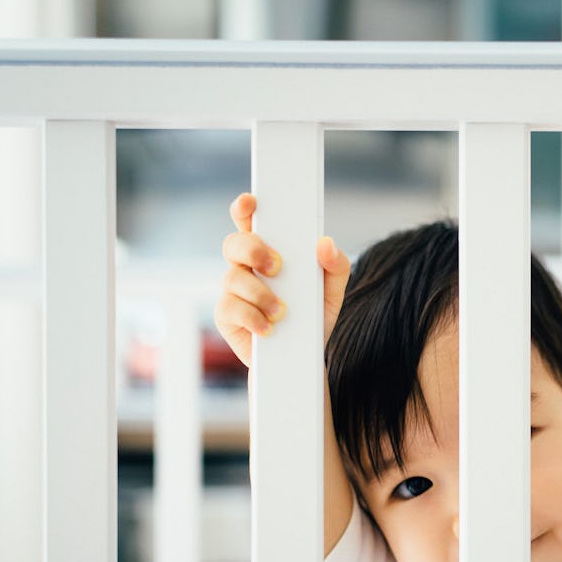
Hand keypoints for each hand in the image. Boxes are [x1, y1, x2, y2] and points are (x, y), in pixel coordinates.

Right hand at [214, 193, 350, 367]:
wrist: (303, 359)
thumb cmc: (312, 318)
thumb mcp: (331, 291)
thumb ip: (335, 265)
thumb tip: (325, 244)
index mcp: (269, 253)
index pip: (251, 222)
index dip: (245, 208)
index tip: (251, 201)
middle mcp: (246, 268)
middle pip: (233, 244)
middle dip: (253, 250)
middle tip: (277, 266)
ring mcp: (233, 292)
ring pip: (232, 278)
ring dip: (260, 293)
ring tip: (282, 311)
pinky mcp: (226, 317)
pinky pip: (230, 308)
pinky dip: (253, 317)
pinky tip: (268, 328)